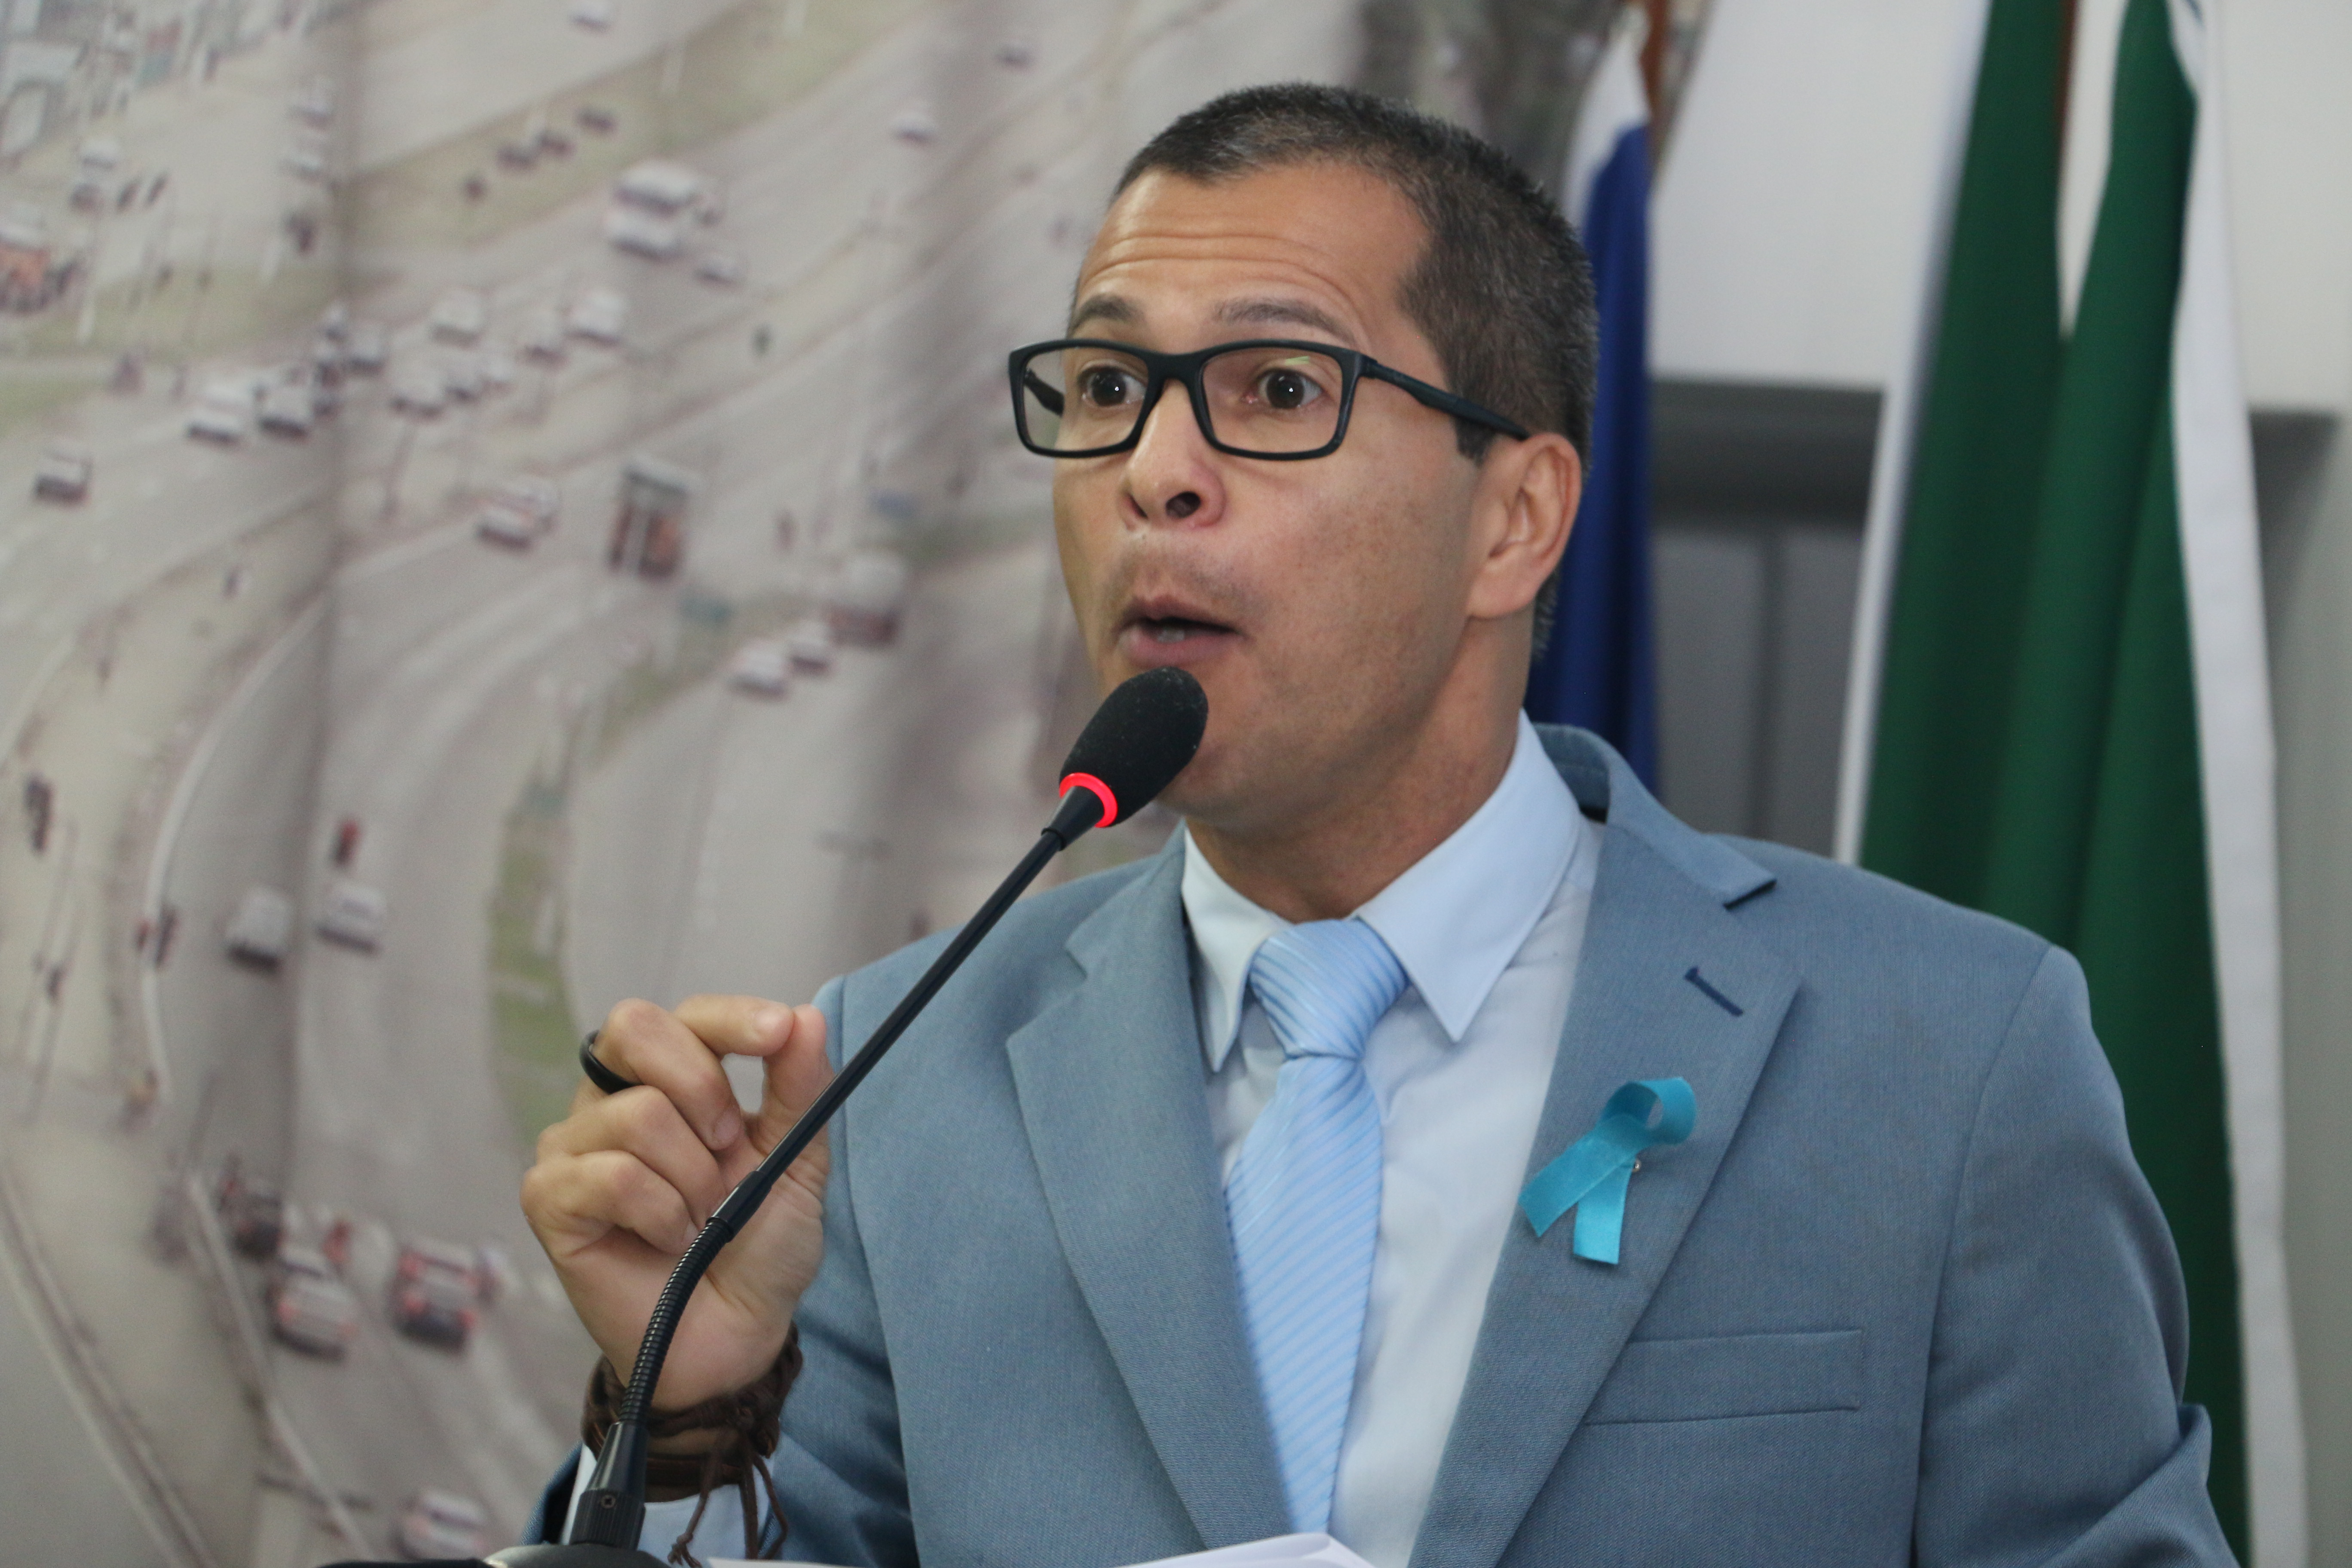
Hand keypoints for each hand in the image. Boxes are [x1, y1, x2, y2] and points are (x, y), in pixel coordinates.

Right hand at [522, 995, 831, 1410]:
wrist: (734, 1335)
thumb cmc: (758, 1247)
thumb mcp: (797, 1161)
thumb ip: (799, 1087)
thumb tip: (806, 1017)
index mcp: (668, 1080)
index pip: (684, 1017)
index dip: (729, 1018)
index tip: (776, 1033)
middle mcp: (610, 1101)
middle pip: (635, 1030)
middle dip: (702, 1086)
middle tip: (730, 1148)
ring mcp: (573, 1148)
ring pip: (637, 1114)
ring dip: (694, 1176)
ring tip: (700, 1218)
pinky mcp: (550, 1200)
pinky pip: (612, 1175)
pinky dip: (661, 1212)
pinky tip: (669, 1240)